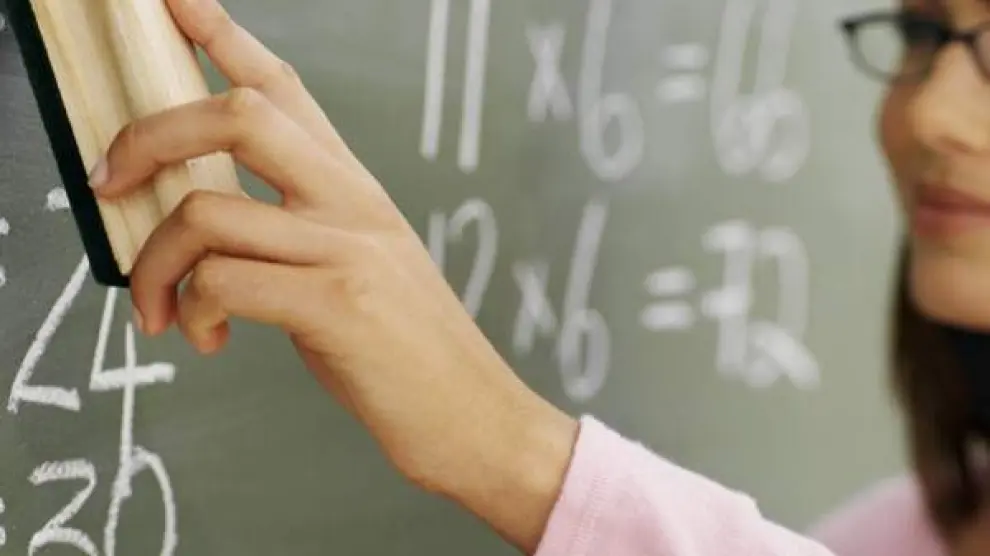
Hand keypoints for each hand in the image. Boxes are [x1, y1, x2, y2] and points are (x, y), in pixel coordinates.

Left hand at [89, 0, 577, 551]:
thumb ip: (296, 230)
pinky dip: (192, 311)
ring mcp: (348, 249)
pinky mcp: (338, 306)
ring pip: (205, 210)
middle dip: (149, 135)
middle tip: (107, 179)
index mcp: (355, 188)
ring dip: (152, 264)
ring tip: (159, 310)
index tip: (173, 2)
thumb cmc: (405, 349)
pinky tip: (210, 338)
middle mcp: (352, 203)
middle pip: (238, 115)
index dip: (222, 35)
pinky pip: (221, 282)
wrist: (476, 414)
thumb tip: (200, 223)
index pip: (284, 89)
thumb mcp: (359, 268)